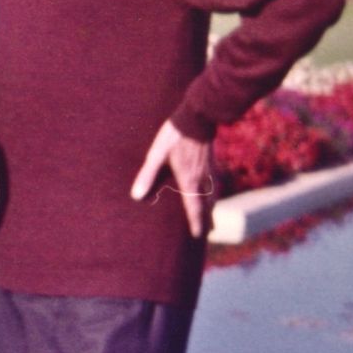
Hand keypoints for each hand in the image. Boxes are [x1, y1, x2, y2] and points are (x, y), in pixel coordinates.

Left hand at [130, 118, 215, 238]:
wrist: (197, 117)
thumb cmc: (174, 136)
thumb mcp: (156, 155)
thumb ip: (147, 175)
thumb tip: (136, 196)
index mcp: (189, 180)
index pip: (193, 207)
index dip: (195, 223)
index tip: (197, 236)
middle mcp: (202, 178)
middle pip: (207, 204)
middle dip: (207, 219)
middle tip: (208, 232)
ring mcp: (210, 169)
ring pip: (214, 194)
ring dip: (212, 207)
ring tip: (211, 215)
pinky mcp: (212, 160)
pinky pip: (216, 182)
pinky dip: (215, 192)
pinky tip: (213, 190)